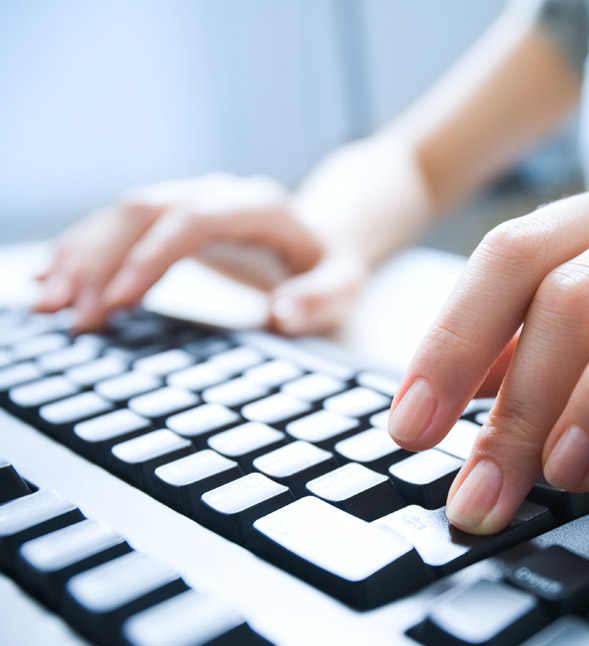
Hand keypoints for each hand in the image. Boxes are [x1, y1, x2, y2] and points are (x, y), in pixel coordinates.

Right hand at [35, 172, 367, 332]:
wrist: (321, 234)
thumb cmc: (331, 265)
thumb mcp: (345, 285)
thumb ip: (321, 299)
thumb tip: (281, 313)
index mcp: (259, 207)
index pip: (195, 219)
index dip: (152, 255)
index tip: (119, 300)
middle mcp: (217, 194)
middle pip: (146, 212)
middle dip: (101, 260)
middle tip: (69, 313)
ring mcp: (190, 200)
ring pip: (122, 215)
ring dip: (81, 257)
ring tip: (48, 304)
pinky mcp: (170, 216)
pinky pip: (118, 226)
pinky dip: (83, 251)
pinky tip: (52, 278)